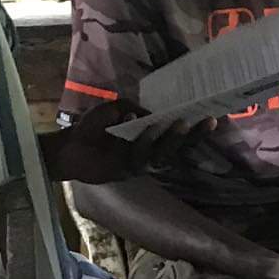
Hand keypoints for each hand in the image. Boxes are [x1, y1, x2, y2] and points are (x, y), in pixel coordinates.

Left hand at [42, 102, 211, 185]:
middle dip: (192, 136)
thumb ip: (132, 107)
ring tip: (179, 124)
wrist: (67, 147)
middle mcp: (148, 152)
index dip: (194, 129)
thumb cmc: (92, 128)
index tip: (211, 117)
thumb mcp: (114, 109)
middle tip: (206, 121)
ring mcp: (138, 163)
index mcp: (149, 138)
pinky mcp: (125, 171)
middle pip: (176, 147)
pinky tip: (141, 125)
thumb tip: (150, 111)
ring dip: (171, 139)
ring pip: (161, 154)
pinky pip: (139, 157)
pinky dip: (142, 141)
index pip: (176, 134)